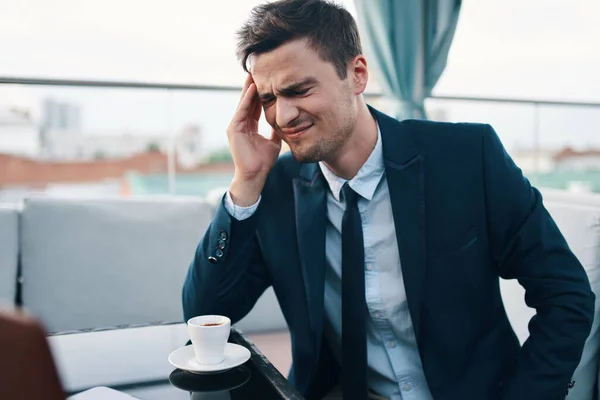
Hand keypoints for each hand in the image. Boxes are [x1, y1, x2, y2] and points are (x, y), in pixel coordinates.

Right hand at [227, 74, 281, 205]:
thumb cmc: (263, 162)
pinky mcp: (233, 130)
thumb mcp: (274, 142)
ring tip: (254, 72)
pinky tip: (253, 88)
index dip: (261, 92)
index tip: (268, 78)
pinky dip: (247, 99)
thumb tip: (286, 122)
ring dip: (249, 87)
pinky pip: (241, 110)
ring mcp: (236, 126)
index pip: (255, 104)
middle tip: (258, 68)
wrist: (255, 175)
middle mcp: (241, 123)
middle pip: (248, 100)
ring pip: (244, 102)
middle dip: (253, 85)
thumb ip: (276, 131)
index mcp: (250, 126)